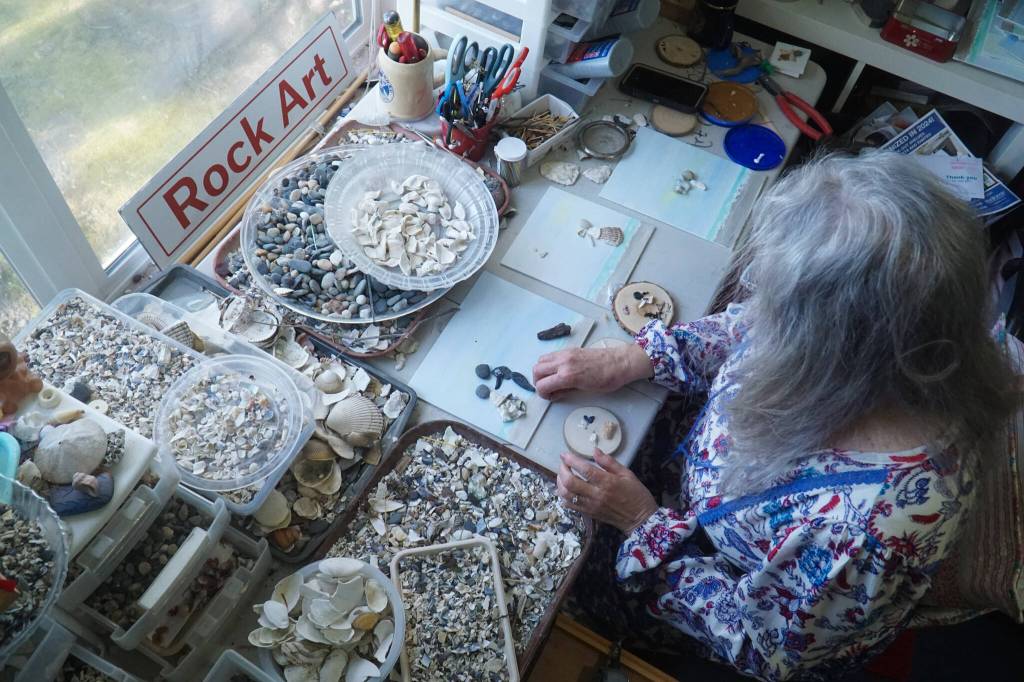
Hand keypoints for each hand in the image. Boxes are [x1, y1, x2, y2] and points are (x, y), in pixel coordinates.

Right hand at [532, 344, 651, 399]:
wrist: (620, 362)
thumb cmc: (607, 379)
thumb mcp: (585, 390)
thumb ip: (566, 390)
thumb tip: (555, 392)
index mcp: (567, 375)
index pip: (542, 385)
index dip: (543, 394)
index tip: (551, 397)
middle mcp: (563, 362)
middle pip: (536, 370)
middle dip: (538, 382)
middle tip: (548, 388)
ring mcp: (565, 354)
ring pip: (541, 360)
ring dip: (542, 371)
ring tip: (552, 379)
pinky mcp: (570, 349)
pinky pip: (551, 355)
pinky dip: (549, 363)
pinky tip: (559, 370)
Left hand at [556, 449, 658, 534]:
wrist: (640, 519)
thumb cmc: (636, 494)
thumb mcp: (627, 474)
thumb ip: (609, 462)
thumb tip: (595, 451)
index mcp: (607, 482)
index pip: (585, 470)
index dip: (572, 461)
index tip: (565, 454)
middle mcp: (596, 494)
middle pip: (570, 483)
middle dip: (562, 470)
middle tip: (563, 464)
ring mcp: (591, 505)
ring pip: (566, 495)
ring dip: (560, 483)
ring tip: (562, 475)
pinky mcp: (589, 513)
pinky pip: (570, 505)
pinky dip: (563, 496)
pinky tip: (565, 489)